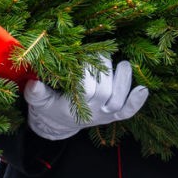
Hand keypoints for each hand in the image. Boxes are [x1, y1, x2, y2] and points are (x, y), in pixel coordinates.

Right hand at [24, 55, 147, 140]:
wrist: (58, 123)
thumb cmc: (48, 105)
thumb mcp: (38, 101)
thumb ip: (36, 94)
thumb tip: (33, 84)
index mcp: (75, 108)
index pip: (85, 89)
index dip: (86, 73)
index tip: (82, 58)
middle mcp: (93, 113)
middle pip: (104, 91)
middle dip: (103, 71)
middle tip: (101, 54)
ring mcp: (106, 115)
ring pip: (118, 100)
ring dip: (123, 81)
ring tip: (125, 64)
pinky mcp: (115, 115)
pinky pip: (128, 112)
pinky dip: (136, 102)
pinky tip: (143, 89)